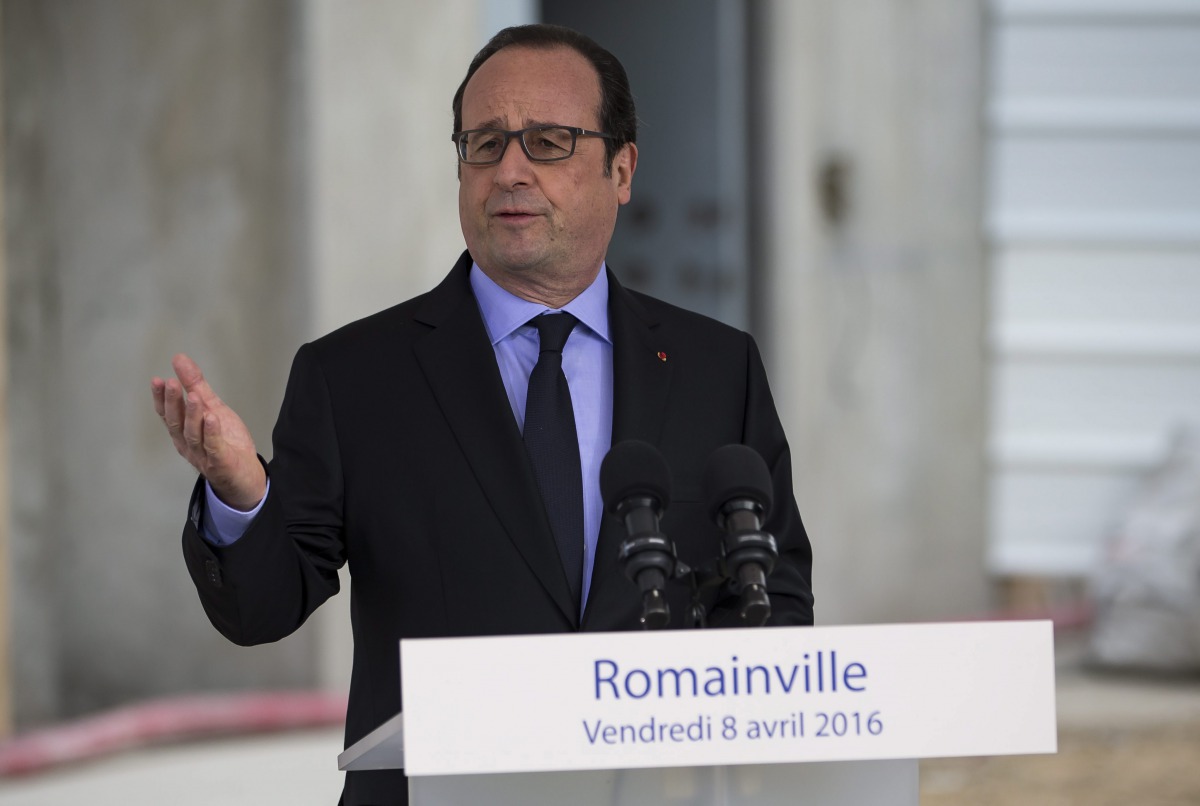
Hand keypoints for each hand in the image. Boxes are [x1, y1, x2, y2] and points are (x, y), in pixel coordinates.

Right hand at [151, 353, 266, 510]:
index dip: (160, 398)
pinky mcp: (219, 462)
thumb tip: (179, 359)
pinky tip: (212, 418)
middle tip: (170, 383)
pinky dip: (211, 433)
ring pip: (193, 434)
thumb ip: (196, 385)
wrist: (245, 473)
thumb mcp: (212, 407)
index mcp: (183, 431)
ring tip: (193, 395)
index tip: (157, 380)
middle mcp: (187, 444)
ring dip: (192, 414)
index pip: (167, 414)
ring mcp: (202, 455)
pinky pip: (213, 447)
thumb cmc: (225, 440)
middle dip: (172, 403)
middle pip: (176, 423)